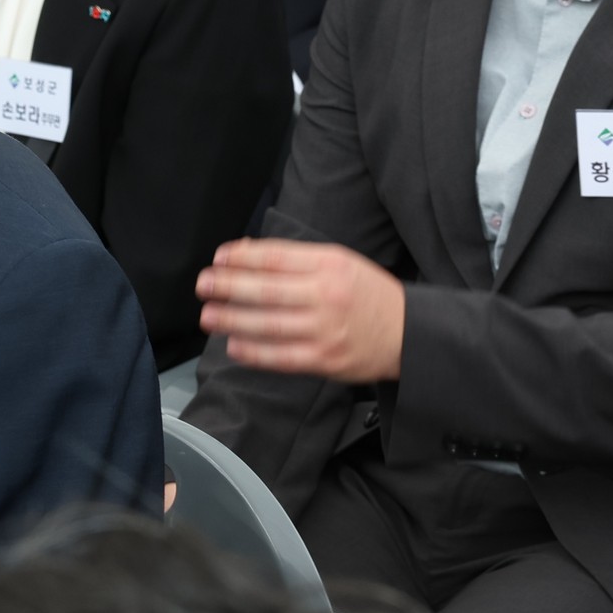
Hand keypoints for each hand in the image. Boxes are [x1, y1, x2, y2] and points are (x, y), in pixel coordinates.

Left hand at [195, 238, 407, 382]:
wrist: (409, 334)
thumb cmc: (367, 294)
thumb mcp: (341, 263)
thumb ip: (298, 259)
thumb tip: (247, 252)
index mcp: (331, 265)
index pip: (276, 258)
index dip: (242, 257)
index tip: (219, 258)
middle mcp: (327, 296)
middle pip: (267, 291)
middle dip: (228, 287)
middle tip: (203, 285)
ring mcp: (325, 331)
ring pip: (269, 325)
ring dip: (232, 320)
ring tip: (208, 316)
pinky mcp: (325, 360)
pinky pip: (281, 357)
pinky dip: (254, 352)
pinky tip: (233, 345)